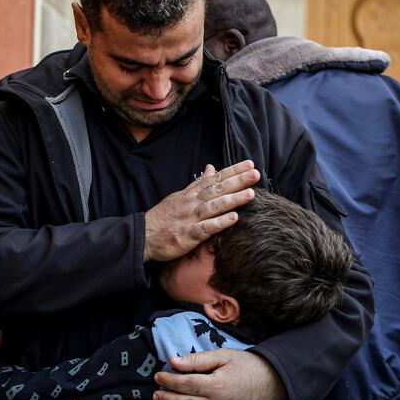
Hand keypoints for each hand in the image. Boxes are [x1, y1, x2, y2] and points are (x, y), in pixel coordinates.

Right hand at [144, 161, 259, 261]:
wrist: (143, 235)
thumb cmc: (163, 217)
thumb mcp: (180, 196)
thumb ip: (198, 183)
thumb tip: (211, 167)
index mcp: (191, 194)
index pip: (215, 179)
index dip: (232, 171)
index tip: (249, 164)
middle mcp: (192, 203)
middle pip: (217, 189)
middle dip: (237, 181)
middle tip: (255, 173)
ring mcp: (190, 218)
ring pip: (214, 206)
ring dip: (232, 199)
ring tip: (251, 194)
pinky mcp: (187, 235)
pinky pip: (205, 228)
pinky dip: (219, 222)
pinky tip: (234, 218)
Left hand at [152, 349, 285, 399]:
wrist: (276, 382)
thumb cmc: (248, 365)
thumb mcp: (224, 356)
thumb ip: (198, 360)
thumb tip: (173, 361)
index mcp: (217, 384)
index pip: (185, 384)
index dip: (169, 381)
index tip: (158, 377)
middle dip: (167, 399)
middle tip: (156, 394)